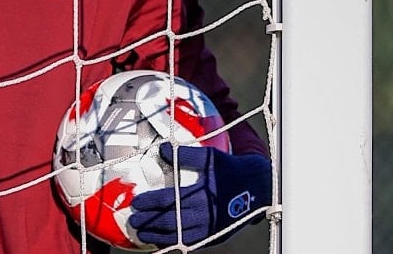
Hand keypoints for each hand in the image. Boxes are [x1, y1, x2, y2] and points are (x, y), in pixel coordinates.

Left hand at [128, 142, 270, 246]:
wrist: (259, 187)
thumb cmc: (231, 170)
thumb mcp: (210, 158)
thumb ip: (186, 155)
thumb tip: (162, 149)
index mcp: (201, 195)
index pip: (169, 201)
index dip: (150, 202)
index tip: (136, 202)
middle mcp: (205, 215)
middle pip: (170, 222)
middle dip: (149, 222)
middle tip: (133, 221)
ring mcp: (210, 229)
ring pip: (178, 237)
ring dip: (158, 236)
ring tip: (142, 235)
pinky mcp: (215, 236)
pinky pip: (191, 243)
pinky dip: (174, 243)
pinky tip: (163, 241)